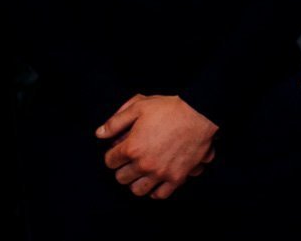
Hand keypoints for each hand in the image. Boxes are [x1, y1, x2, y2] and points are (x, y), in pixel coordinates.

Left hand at [96, 94, 218, 198]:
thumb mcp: (139, 106)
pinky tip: (156, 181)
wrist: (200, 114)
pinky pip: (160, 194)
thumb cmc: (171, 109)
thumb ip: (116, 122)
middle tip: (130, 160)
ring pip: (137, 190)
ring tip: (141, 172)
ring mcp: (160, 173)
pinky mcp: (176, 177)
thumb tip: (100, 134)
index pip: (110, 161)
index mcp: (132, 147)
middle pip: (121, 178)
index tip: (119, 150)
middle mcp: (144, 164)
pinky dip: (155, 190)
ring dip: (136, 182)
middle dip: (123, 168)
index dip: (113, 154)